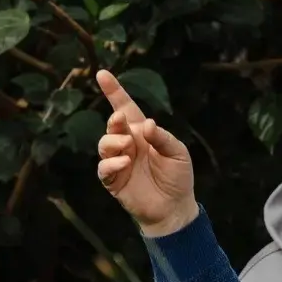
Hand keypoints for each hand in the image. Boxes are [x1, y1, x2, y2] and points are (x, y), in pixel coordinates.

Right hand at [96, 69, 197, 235]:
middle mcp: (128, 144)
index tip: (102, 74)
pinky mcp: (114, 181)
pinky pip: (103, 168)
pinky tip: (124, 162)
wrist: (175, 208)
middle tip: (121, 120)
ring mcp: (119, 162)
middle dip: (114, 120)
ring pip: (104, 144)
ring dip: (113, 141)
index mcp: (142, 133)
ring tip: (128, 146)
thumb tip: (145, 123)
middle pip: (112, 124)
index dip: (114, 92)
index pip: (126, 108)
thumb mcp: (178, 152)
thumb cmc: (178, 177)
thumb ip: (162, 137)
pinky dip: (111, 163)